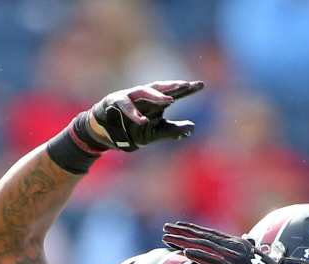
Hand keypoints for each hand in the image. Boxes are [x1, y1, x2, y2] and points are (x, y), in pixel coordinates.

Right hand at [83, 80, 202, 152]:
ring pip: (144, 92)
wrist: (107, 133)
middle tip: (186, 85)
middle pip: (161, 87)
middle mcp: (145, 96)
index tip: (201, 85)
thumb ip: (173, 131)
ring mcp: (130, 97)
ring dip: (156, 96)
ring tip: (169, 100)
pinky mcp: (115, 103)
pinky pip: (125, 106)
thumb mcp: (156, 132)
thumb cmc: (132, 130)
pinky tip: (142, 120)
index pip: (174, 94)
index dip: (187, 89)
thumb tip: (192, 127)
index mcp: (156, 102)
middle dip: (173, 86)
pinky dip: (133, 114)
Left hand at [162, 221, 297, 263]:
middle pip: (203, 236)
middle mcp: (234, 245)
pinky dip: (199, 256)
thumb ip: (236, 262)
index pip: (210, 235)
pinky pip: (212, 260)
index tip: (178, 227)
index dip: (193, 230)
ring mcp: (234, 255)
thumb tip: (233, 257)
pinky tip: (185, 253)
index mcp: (236, 245)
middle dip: (183, 231)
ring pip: (204, 245)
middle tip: (165, 228)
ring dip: (184, 241)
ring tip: (167, 238)